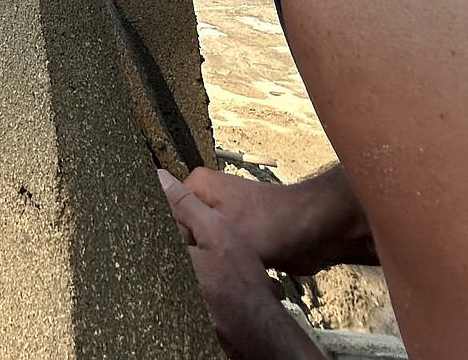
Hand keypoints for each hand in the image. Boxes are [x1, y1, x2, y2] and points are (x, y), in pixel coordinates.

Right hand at [159, 170, 323, 359]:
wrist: (315, 234)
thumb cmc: (272, 224)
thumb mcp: (220, 225)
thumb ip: (183, 217)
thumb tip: (152, 190)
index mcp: (197, 185)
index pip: (164, 212)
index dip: (165, 240)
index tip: (169, 261)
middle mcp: (207, 198)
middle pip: (179, 232)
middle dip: (186, 255)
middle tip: (192, 275)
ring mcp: (222, 217)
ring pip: (198, 247)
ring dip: (203, 266)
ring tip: (209, 280)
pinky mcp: (237, 236)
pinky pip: (216, 254)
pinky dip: (219, 269)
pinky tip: (220, 283)